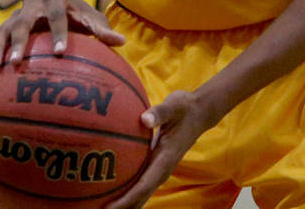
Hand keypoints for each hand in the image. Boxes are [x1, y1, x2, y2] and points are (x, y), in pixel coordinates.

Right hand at [0, 0, 122, 72]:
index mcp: (55, 3)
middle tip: (15, 62)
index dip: (59, 33)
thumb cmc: (70, 6)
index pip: (58, 17)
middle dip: (19, 42)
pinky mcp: (3, 28)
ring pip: (2, 31)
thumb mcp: (85, 11)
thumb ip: (101, 27)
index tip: (60, 52)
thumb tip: (121, 42)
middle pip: (23, 22)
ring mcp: (14, 17)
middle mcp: (32, 8)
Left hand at [104, 90, 210, 208]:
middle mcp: (163, 167)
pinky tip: (113, 186)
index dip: (128, 199)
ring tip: (104, 206)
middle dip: (124, 207)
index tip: (111, 208)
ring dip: (126, 201)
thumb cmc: (185, 108)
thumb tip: (144, 118)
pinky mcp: (157, 162)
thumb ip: (159, 112)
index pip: (145, 185)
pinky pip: (141, 180)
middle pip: (142, 195)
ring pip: (142, 191)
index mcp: (166, 158)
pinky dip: (129, 188)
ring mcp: (160, 166)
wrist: (200, 112)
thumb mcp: (173, 106)